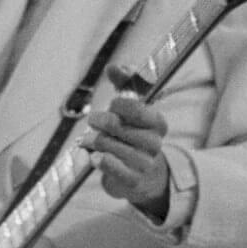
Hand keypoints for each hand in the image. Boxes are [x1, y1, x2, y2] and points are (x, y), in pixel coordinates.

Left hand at [83, 64, 169, 220]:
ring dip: (92, 140)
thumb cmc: (134, 135)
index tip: (112, 105)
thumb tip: (113, 66)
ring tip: (88, 140)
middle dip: (99, 121)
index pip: (136, 108)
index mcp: (158, 123)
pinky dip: (99, 160)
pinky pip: (110, 167)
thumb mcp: (133, 109)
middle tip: (93, 121)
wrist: (144, 177)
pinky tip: (94, 157)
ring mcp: (144, 163)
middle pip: (116, 125)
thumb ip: (125, 84)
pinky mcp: (132, 181)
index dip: (118, 104)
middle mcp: (154, 143)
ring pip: (107, 144)